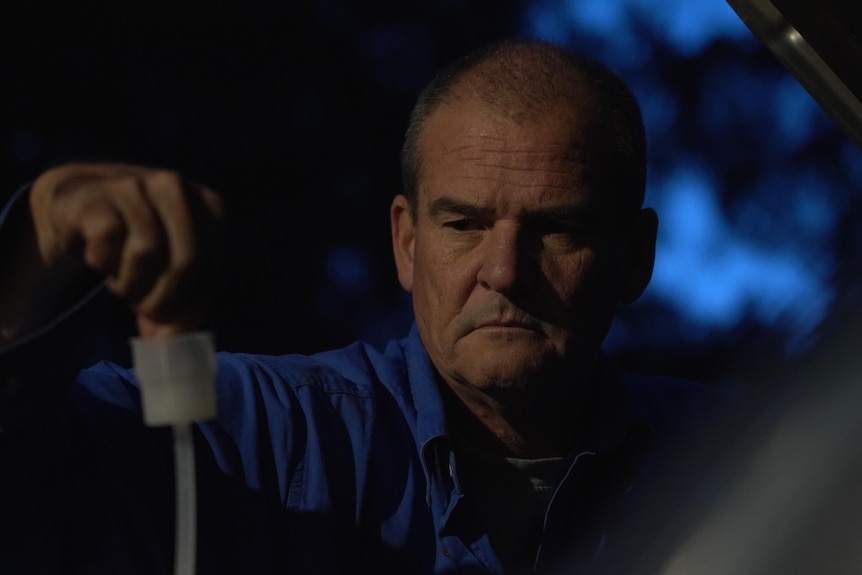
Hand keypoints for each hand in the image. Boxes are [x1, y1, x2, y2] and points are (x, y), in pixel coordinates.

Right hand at [29, 163, 223, 336]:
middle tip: (146, 312)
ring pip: (146, 254)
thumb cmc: (137, 238)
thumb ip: (182, 301)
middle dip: (165, 301)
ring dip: (131, 283)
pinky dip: (102, 263)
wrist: (83, 200)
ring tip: (123, 282)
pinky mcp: (98, 197)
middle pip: (188, 263)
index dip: (191, 308)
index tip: (170, 327)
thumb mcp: (171, 263)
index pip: (212, 269)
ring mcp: (137, 187)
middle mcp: (176, 188)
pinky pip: (106, 245)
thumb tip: (175, 348)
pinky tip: (100, 258)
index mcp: (209, 205)